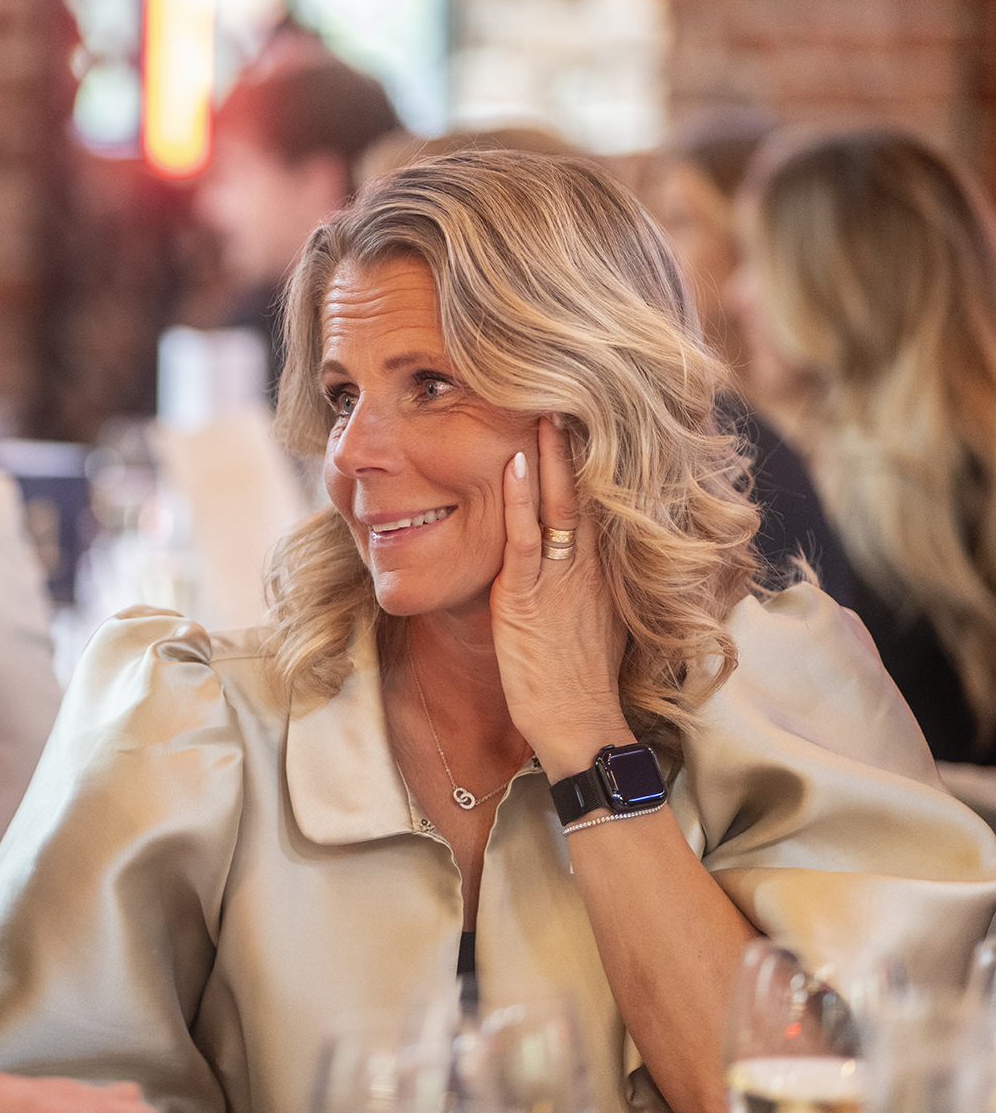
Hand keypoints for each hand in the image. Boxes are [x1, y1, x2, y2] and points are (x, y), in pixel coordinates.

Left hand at [489, 414, 632, 777]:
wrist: (580, 726)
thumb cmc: (577, 681)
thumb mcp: (587, 620)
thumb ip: (581, 584)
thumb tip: (575, 559)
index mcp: (602, 568)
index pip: (600, 498)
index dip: (592, 455)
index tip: (585, 411)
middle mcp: (588, 565)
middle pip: (586, 490)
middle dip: (577, 440)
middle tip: (568, 386)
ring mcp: (561, 578)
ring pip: (558, 502)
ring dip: (549, 453)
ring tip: (541, 404)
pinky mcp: (529, 598)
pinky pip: (526, 539)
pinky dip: (518, 500)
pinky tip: (509, 464)